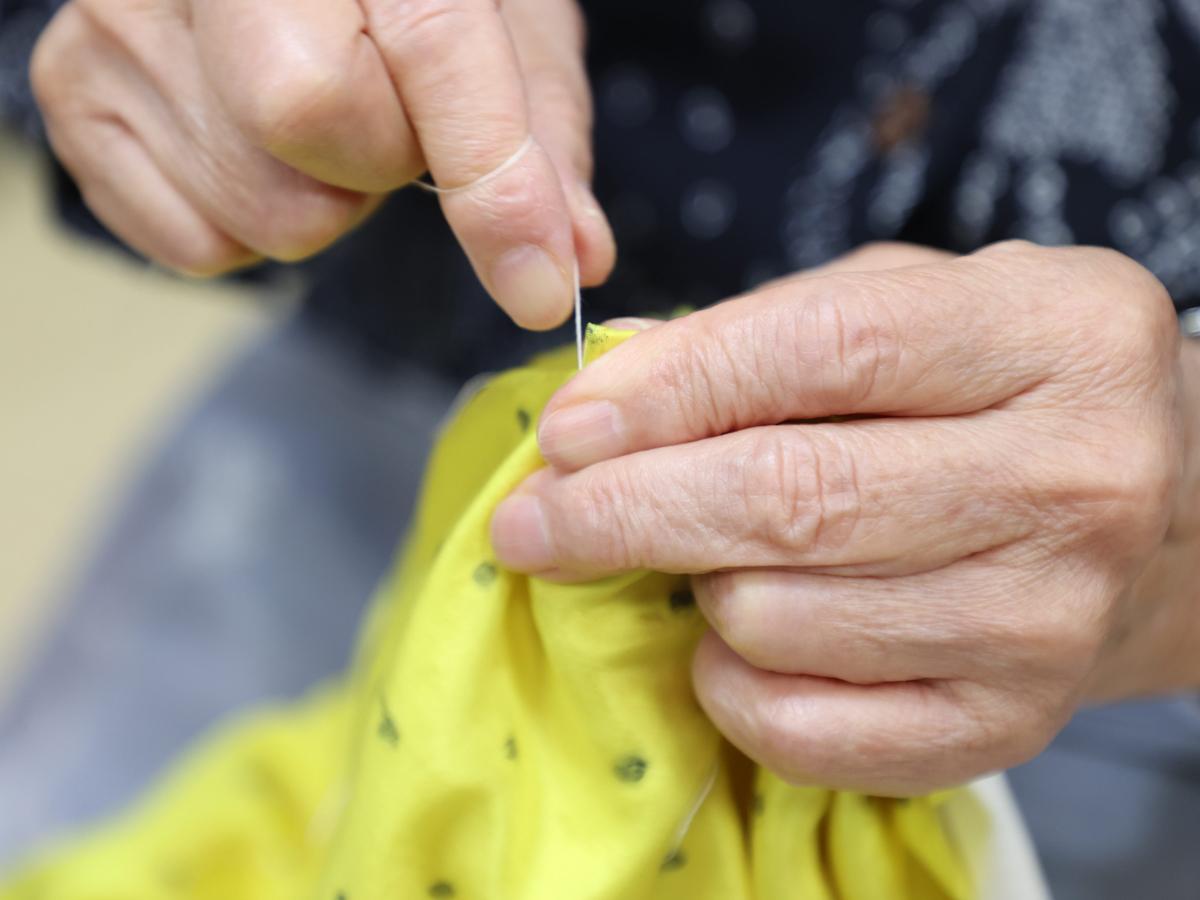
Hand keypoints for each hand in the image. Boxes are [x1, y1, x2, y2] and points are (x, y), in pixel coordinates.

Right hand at [30, 0, 611, 328]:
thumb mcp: (503, 28)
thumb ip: (539, 141)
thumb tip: (569, 260)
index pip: (426, 48)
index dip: (493, 182)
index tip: (536, 284)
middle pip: (308, 120)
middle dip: (377, 164)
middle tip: (382, 126)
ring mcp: (120, 14)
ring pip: (260, 209)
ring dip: (317, 202)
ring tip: (311, 128)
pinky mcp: (71, 88)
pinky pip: (191, 244)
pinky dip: (245, 227)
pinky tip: (247, 151)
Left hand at [491, 240, 1199, 794]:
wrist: (1164, 513)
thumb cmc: (1006, 388)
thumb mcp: (917, 304)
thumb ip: (769, 326)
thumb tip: (610, 378)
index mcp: (1054, 336)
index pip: (825, 353)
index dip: (673, 391)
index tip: (567, 428)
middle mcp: (1073, 480)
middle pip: (795, 501)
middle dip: (625, 512)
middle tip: (533, 520)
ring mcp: (1048, 619)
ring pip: (781, 618)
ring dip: (693, 588)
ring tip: (694, 554)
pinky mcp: (1011, 724)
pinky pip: (810, 729)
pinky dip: (731, 688)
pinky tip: (733, 639)